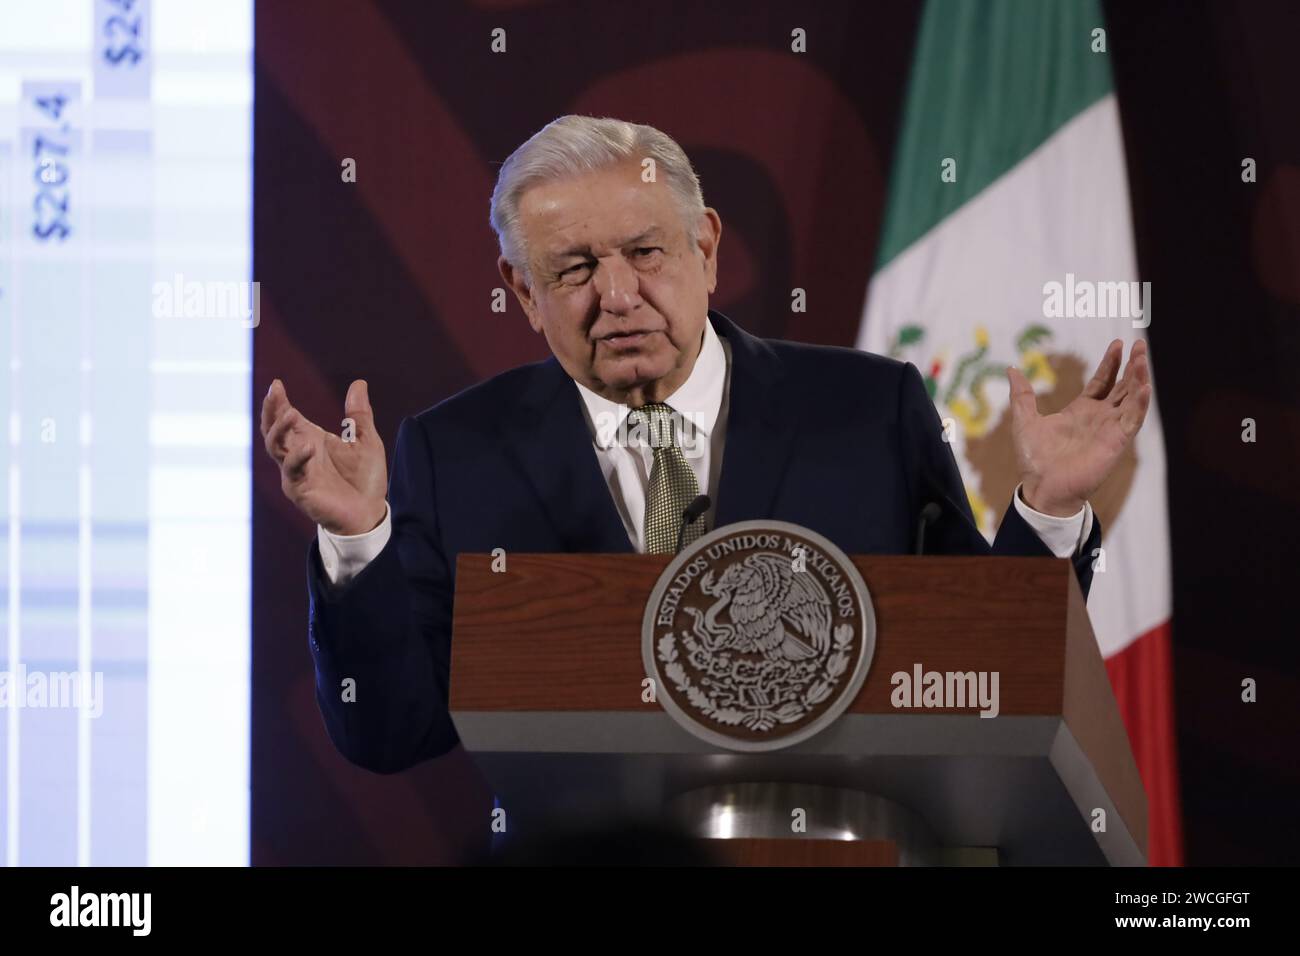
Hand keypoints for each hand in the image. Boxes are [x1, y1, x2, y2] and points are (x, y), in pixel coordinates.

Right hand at [260, 378, 387, 534]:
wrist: (370, 513)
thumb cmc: (364, 478)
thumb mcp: (366, 441)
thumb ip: (359, 415)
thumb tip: (359, 383)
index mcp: (310, 440)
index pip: (286, 418)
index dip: (279, 402)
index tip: (277, 384)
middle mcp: (298, 455)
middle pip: (273, 429)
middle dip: (271, 411)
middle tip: (275, 392)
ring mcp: (296, 472)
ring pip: (275, 448)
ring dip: (279, 430)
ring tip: (290, 413)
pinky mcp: (300, 491)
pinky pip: (292, 472)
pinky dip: (298, 458)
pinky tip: (308, 446)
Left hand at [1009, 339, 1151, 516]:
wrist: (1042, 486)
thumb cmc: (1035, 459)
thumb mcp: (1025, 420)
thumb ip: (1022, 395)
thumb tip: (1011, 369)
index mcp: (1081, 410)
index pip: (1103, 381)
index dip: (1111, 363)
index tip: (1117, 344)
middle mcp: (1100, 417)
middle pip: (1122, 386)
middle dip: (1132, 365)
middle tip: (1139, 344)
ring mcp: (1110, 428)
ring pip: (1132, 398)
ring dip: (1140, 378)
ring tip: (1143, 358)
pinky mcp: (1116, 441)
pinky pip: (1133, 419)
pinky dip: (1140, 403)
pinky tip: (1144, 387)